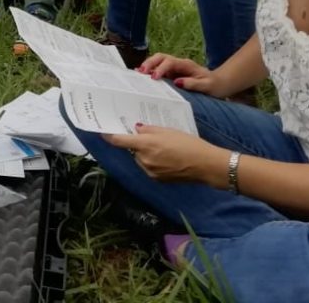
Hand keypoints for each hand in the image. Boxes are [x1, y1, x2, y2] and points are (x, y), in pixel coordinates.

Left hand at [105, 125, 228, 185]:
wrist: (205, 165)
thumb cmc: (188, 144)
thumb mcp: (168, 130)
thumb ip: (149, 129)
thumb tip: (137, 129)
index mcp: (145, 145)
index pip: (120, 141)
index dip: (109, 136)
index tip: (103, 132)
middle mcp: (144, 160)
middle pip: (132, 150)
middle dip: (137, 144)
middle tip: (151, 137)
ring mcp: (150, 171)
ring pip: (141, 159)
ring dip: (145, 153)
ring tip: (164, 148)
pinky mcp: (158, 179)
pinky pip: (149, 168)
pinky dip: (153, 162)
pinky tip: (168, 158)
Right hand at [138, 53, 219, 94]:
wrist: (219, 83)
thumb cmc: (214, 85)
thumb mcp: (207, 86)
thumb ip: (193, 84)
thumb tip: (177, 82)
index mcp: (187, 65)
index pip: (170, 62)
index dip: (161, 68)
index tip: (154, 77)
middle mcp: (179, 64)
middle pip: (161, 57)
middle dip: (150, 63)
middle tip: (141, 72)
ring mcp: (175, 68)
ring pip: (158, 62)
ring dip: (148, 66)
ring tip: (138, 74)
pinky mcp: (172, 73)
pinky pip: (159, 69)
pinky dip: (150, 71)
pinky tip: (141, 75)